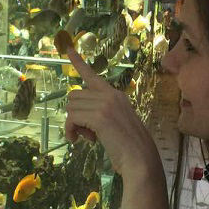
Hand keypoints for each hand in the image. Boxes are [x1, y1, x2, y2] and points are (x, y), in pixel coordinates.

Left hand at [63, 43, 159, 176]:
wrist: (141, 159)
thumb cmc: (129, 148)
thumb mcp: (115, 124)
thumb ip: (99, 114)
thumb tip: (76, 117)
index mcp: (116, 95)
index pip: (92, 76)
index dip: (78, 63)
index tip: (68, 49)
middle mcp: (110, 95)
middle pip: (75, 96)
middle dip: (75, 115)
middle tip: (86, 132)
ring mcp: (105, 104)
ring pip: (71, 107)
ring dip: (73, 124)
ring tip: (87, 138)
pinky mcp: (99, 117)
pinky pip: (72, 118)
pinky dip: (70, 131)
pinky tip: (78, 141)